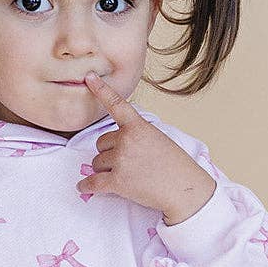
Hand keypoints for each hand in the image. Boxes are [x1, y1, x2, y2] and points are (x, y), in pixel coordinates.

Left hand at [76, 70, 215, 223]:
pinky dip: (87, 186)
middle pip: (100, 144)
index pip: (117, 104)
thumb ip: (135, 135)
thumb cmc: (174, 165)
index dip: (101, 90)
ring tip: (127, 176)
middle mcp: (127, 140)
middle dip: (108, 153)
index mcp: (138, 126)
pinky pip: (93, 182)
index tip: (89, 77)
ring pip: (97, 163)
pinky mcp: (118, 182)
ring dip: (105, 169)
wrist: (184, 189)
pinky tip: (83, 187)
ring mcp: (121, 160)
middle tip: (129, 162)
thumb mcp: (157, 138)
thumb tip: (111, 146)